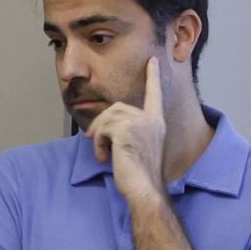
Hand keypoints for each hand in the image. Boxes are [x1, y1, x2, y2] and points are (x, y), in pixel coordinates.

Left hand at [88, 58, 166, 198]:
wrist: (144, 188)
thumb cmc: (139, 174)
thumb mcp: (138, 146)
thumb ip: (128, 131)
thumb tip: (100, 128)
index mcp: (157, 122)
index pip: (155, 94)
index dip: (152, 77)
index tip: (152, 61)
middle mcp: (150, 119)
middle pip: (116, 107)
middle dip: (101, 122)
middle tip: (93, 140)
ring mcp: (139, 124)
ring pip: (107, 117)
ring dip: (98, 136)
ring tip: (103, 153)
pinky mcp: (125, 131)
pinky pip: (102, 129)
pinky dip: (98, 143)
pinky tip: (104, 157)